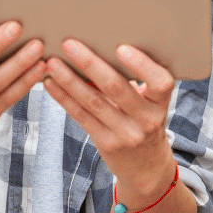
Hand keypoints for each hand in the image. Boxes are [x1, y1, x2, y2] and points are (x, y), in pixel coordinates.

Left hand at [43, 41, 176, 200]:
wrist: (147, 167)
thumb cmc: (145, 121)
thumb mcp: (150, 104)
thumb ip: (134, 82)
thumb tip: (98, 47)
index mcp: (161, 104)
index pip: (161, 83)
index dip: (142, 65)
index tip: (122, 48)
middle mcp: (147, 120)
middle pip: (117, 89)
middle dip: (91, 65)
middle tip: (70, 45)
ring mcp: (126, 134)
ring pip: (94, 102)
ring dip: (70, 80)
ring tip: (52, 63)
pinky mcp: (107, 143)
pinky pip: (82, 116)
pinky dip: (64, 98)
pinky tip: (51, 84)